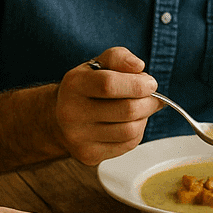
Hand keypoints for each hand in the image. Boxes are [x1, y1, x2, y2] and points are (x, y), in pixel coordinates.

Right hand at [54, 47, 162, 164]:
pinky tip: (130, 124)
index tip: (150, 84)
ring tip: (140, 111)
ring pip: (130, 131)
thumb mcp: (97, 65)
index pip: (110, 85)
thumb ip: (118, 58)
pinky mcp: (89, 154)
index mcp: (74, 85)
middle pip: (127, 110)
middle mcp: (71, 113)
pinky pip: (127, 145)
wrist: (59, 119)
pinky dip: (137, 133)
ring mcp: (79, 137)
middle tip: (153, 98)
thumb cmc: (87, 89)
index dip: (137, 84)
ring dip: (144, 119)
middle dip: (148, 102)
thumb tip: (138, 66)